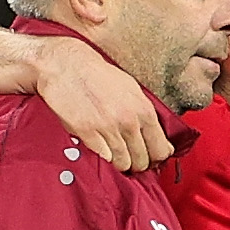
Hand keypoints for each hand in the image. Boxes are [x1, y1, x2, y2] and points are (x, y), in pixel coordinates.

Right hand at [31, 35, 170, 171]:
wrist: (67, 66)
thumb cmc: (98, 75)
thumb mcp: (131, 89)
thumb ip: (143, 114)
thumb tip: (154, 136)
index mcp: (143, 110)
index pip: (161, 149)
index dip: (157, 158)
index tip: (153, 158)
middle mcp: (129, 121)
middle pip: (142, 161)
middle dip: (138, 163)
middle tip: (132, 159)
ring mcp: (108, 129)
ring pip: (123, 163)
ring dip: (121, 163)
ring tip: (116, 155)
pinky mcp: (88, 133)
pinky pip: (104, 157)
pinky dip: (104, 156)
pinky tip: (102, 148)